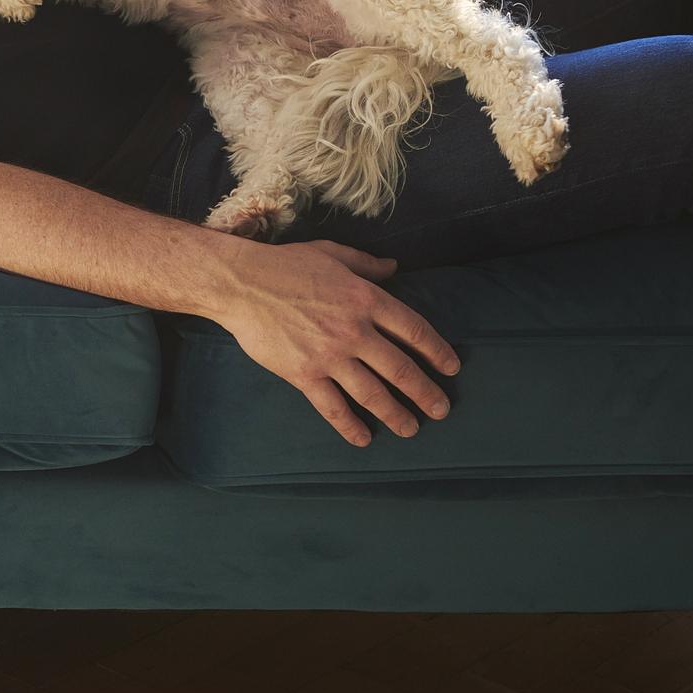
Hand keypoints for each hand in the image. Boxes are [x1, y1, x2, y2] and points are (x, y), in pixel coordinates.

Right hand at [204, 237, 458, 445]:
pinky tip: (364, 439)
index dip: (437, 351)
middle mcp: (354, 331)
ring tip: (411, 429)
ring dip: (397, 415)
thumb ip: (367, 264)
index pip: (414, 330)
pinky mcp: (304, 374)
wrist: (241, 284)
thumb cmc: (285, 265)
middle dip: (426, 393)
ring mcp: (329, 356)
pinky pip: (333, 407)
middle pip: (401, 369)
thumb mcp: (332, 253)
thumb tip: (395, 267)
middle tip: (441, 410)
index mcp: (366, 299)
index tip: (451, 367)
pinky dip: (350, 426)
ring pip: (373, 394)